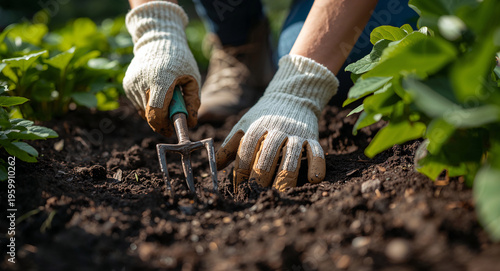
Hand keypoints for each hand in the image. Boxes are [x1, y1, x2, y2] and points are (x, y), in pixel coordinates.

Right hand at [123, 1, 200, 136]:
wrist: (157, 39)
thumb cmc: (179, 59)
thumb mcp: (192, 78)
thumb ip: (193, 102)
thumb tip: (191, 123)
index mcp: (160, 81)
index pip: (156, 113)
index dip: (163, 126)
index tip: (170, 130)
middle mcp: (142, 83)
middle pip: (149, 115)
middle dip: (161, 121)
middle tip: (171, 117)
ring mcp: (132, 84)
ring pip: (144, 111)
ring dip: (156, 110)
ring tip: (165, 94)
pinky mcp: (126, 84)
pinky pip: (138, 103)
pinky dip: (148, 103)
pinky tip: (155, 90)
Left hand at [216, 55, 338, 191]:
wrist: (291, 96)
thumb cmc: (264, 117)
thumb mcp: (244, 125)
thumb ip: (230, 146)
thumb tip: (214, 167)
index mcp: (256, 128)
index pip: (245, 153)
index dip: (240, 173)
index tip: (239, 189)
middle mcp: (276, 131)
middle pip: (266, 157)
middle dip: (260, 179)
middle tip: (256, 195)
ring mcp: (296, 134)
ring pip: (290, 158)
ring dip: (285, 178)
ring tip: (280, 194)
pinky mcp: (312, 137)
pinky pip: (317, 152)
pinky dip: (317, 165)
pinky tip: (314, 180)